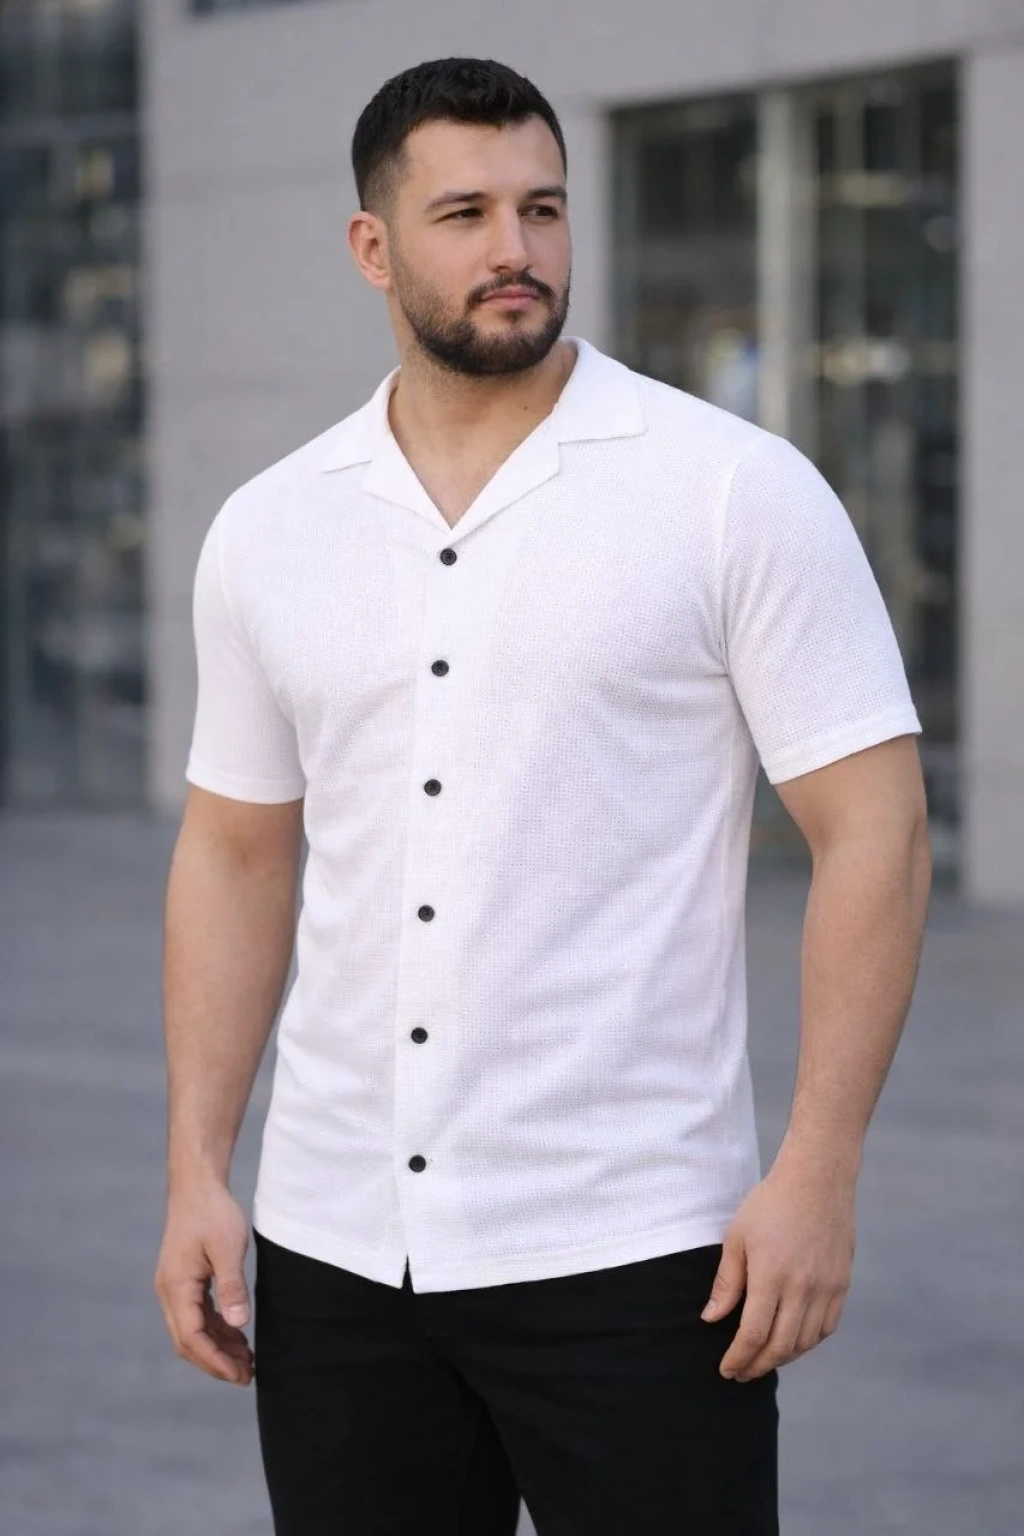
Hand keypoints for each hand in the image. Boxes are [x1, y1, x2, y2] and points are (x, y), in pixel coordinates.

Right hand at [154, 1180, 254, 1385]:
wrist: (197, 1184)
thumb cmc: (213, 1211)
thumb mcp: (228, 1247)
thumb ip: (232, 1286)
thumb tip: (239, 1323)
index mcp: (176, 1287)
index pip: (192, 1337)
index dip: (215, 1361)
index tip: (239, 1376)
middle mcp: (169, 1291)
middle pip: (188, 1341)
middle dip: (216, 1362)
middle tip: (247, 1376)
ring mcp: (175, 1287)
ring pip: (193, 1330)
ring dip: (218, 1348)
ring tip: (247, 1362)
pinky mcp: (184, 1281)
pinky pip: (197, 1315)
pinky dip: (216, 1330)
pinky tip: (238, 1336)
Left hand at [701, 1149, 855, 1381]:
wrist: (817, 1180)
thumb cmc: (770, 1204)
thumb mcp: (737, 1238)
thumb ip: (727, 1283)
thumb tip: (711, 1319)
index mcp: (771, 1277)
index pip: (753, 1335)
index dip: (738, 1358)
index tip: (726, 1370)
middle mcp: (802, 1289)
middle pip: (780, 1347)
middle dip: (757, 1366)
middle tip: (741, 1373)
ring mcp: (826, 1289)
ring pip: (805, 1342)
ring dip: (783, 1358)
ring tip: (763, 1359)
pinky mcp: (842, 1285)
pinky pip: (826, 1327)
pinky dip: (808, 1342)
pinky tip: (793, 1341)